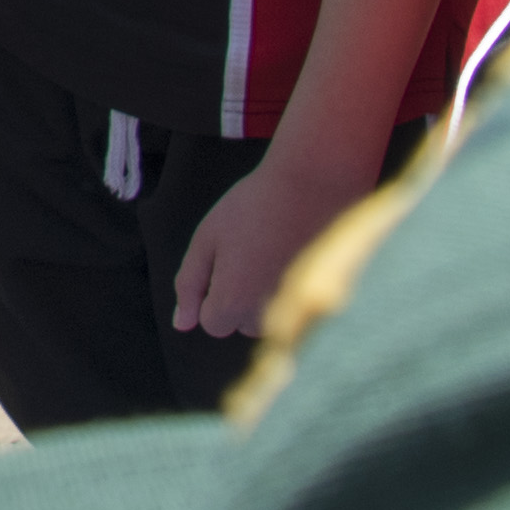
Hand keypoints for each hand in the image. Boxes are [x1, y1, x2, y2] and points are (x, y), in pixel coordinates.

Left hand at [174, 135, 380, 342]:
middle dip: (240, 298)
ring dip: (267, 299)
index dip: (212, 291)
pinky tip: (297, 257)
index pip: (211, 323)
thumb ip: (189, 284)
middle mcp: (268, 316)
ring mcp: (301, 313)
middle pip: (243, 325)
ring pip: (273, 320)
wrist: (313, 185)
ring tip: (274, 252)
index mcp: (234, 302)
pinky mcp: (329, 302)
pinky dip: (296, 290)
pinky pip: (301, 310)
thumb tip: (180, 324)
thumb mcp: (207, 239)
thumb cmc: (252, 207)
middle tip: (252, 250)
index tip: (226, 258)